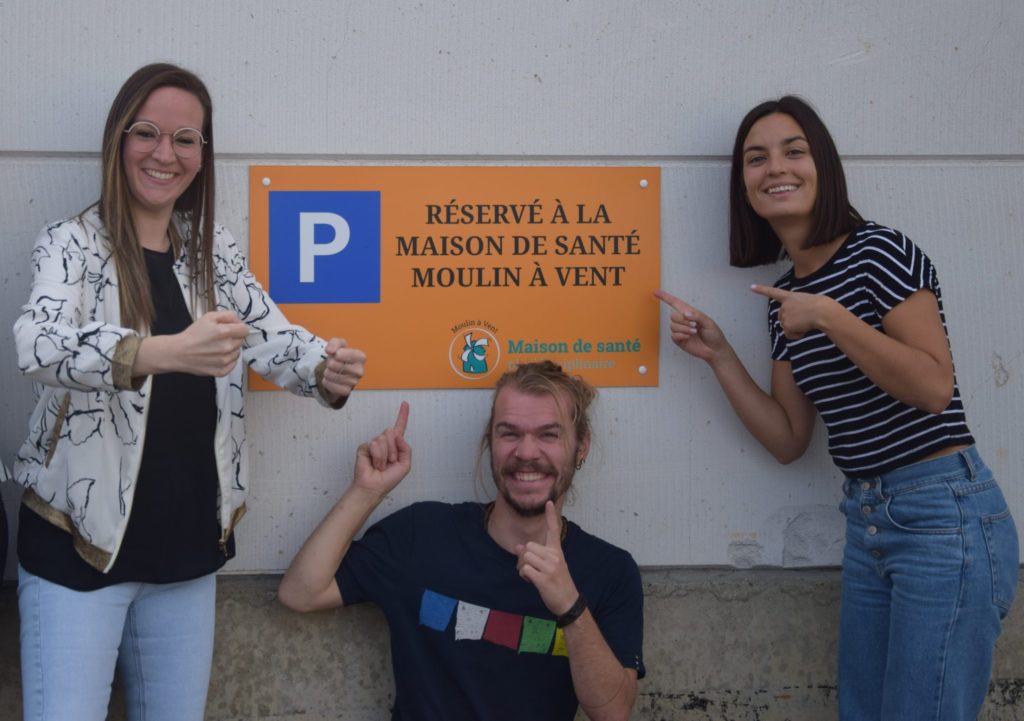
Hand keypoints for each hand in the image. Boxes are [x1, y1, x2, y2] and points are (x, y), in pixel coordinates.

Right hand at [172, 310, 248, 375]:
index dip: (239, 327)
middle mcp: (227, 347)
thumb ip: (227, 315)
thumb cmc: (193, 335)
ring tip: (217, 347)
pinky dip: (227, 360)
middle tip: (220, 338)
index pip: (245, 329)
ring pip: (237, 352)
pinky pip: (232, 364)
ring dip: (231, 349)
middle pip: (241, 341)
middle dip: (233, 338)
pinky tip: (217, 356)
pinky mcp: (221, 371)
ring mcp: (224, 361)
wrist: (179, 352)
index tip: (233, 329)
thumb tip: (238, 321)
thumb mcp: (209, 317)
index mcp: (224, 332)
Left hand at [322, 338, 365, 400]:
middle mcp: (360, 371)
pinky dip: (327, 382)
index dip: (335, 354)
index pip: (342, 354)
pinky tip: (332, 379)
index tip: (337, 354)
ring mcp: (354, 382)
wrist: (340, 370)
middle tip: (334, 363)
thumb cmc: (341, 355)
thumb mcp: (338, 344)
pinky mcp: (347, 391)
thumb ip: (334, 343)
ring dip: (327, 372)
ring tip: (332, 370)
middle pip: (334, 365)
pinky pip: (331, 386)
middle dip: (329, 363)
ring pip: (331, 376)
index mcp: (361, 357)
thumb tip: (330, 351)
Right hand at [353, 402, 410, 497]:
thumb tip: (398, 435)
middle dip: (393, 449)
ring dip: (385, 456)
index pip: (400, 427)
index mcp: (395, 445)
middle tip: (389, 462)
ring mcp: (374, 444)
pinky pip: (374, 445)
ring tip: (381, 465)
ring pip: (383, 439)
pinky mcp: (364, 447)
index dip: (403, 415)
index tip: (405, 403)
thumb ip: (406, 448)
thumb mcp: (405, 465)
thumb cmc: (388, 479)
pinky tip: (374, 464)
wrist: (374, 487)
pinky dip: (377, 457)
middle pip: (391, 432)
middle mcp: (384, 442)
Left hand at [515, 501, 578, 615]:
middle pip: (529, 546)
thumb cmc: (558, 583)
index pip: (554, 529)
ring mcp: (550, 567)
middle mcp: (555, 556)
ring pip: (525, 557)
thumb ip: (535, 555)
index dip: (550, 515)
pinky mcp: (544, 578)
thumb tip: (518, 547)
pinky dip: (524, 576)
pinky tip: (531, 581)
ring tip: (532, 576)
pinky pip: (525, 569)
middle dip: (524, 558)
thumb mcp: (549, 566)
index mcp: (557, 551)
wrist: (568, 602)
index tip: (548, 501)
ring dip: (523, 568)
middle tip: (532, 569)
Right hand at [654, 289, 730, 363]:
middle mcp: (683, 321)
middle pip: (673, 315)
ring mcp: (680, 330)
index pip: (675, 303)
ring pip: (673, 326)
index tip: (655, 292)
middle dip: (683, 320)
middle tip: (694, 325)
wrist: (715, 350)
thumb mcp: (708, 322)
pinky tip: (689, 337)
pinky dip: (682, 335)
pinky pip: (674, 335)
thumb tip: (685, 313)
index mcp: (690, 313)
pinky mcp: (679, 340)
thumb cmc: (714, 334)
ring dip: (684, 329)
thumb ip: (697, 315)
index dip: (665, 297)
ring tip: (694, 332)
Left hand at [750, 285, 834, 339]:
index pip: (773, 292)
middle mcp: (784, 305)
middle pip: (783, 318)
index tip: (751, 286)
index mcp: (790, 296)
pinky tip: (805, 328)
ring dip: (797, 328)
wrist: (823, 311)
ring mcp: (784, 315)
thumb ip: (796, 309)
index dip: (762, 290)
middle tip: (806, 318)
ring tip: (807, 321)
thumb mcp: (806, 302)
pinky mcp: (787, 325)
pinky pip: (790, 335)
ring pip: (787, 328)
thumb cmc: (821, 306)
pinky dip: (797, 335)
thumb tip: (791, 324)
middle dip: (793, 321)